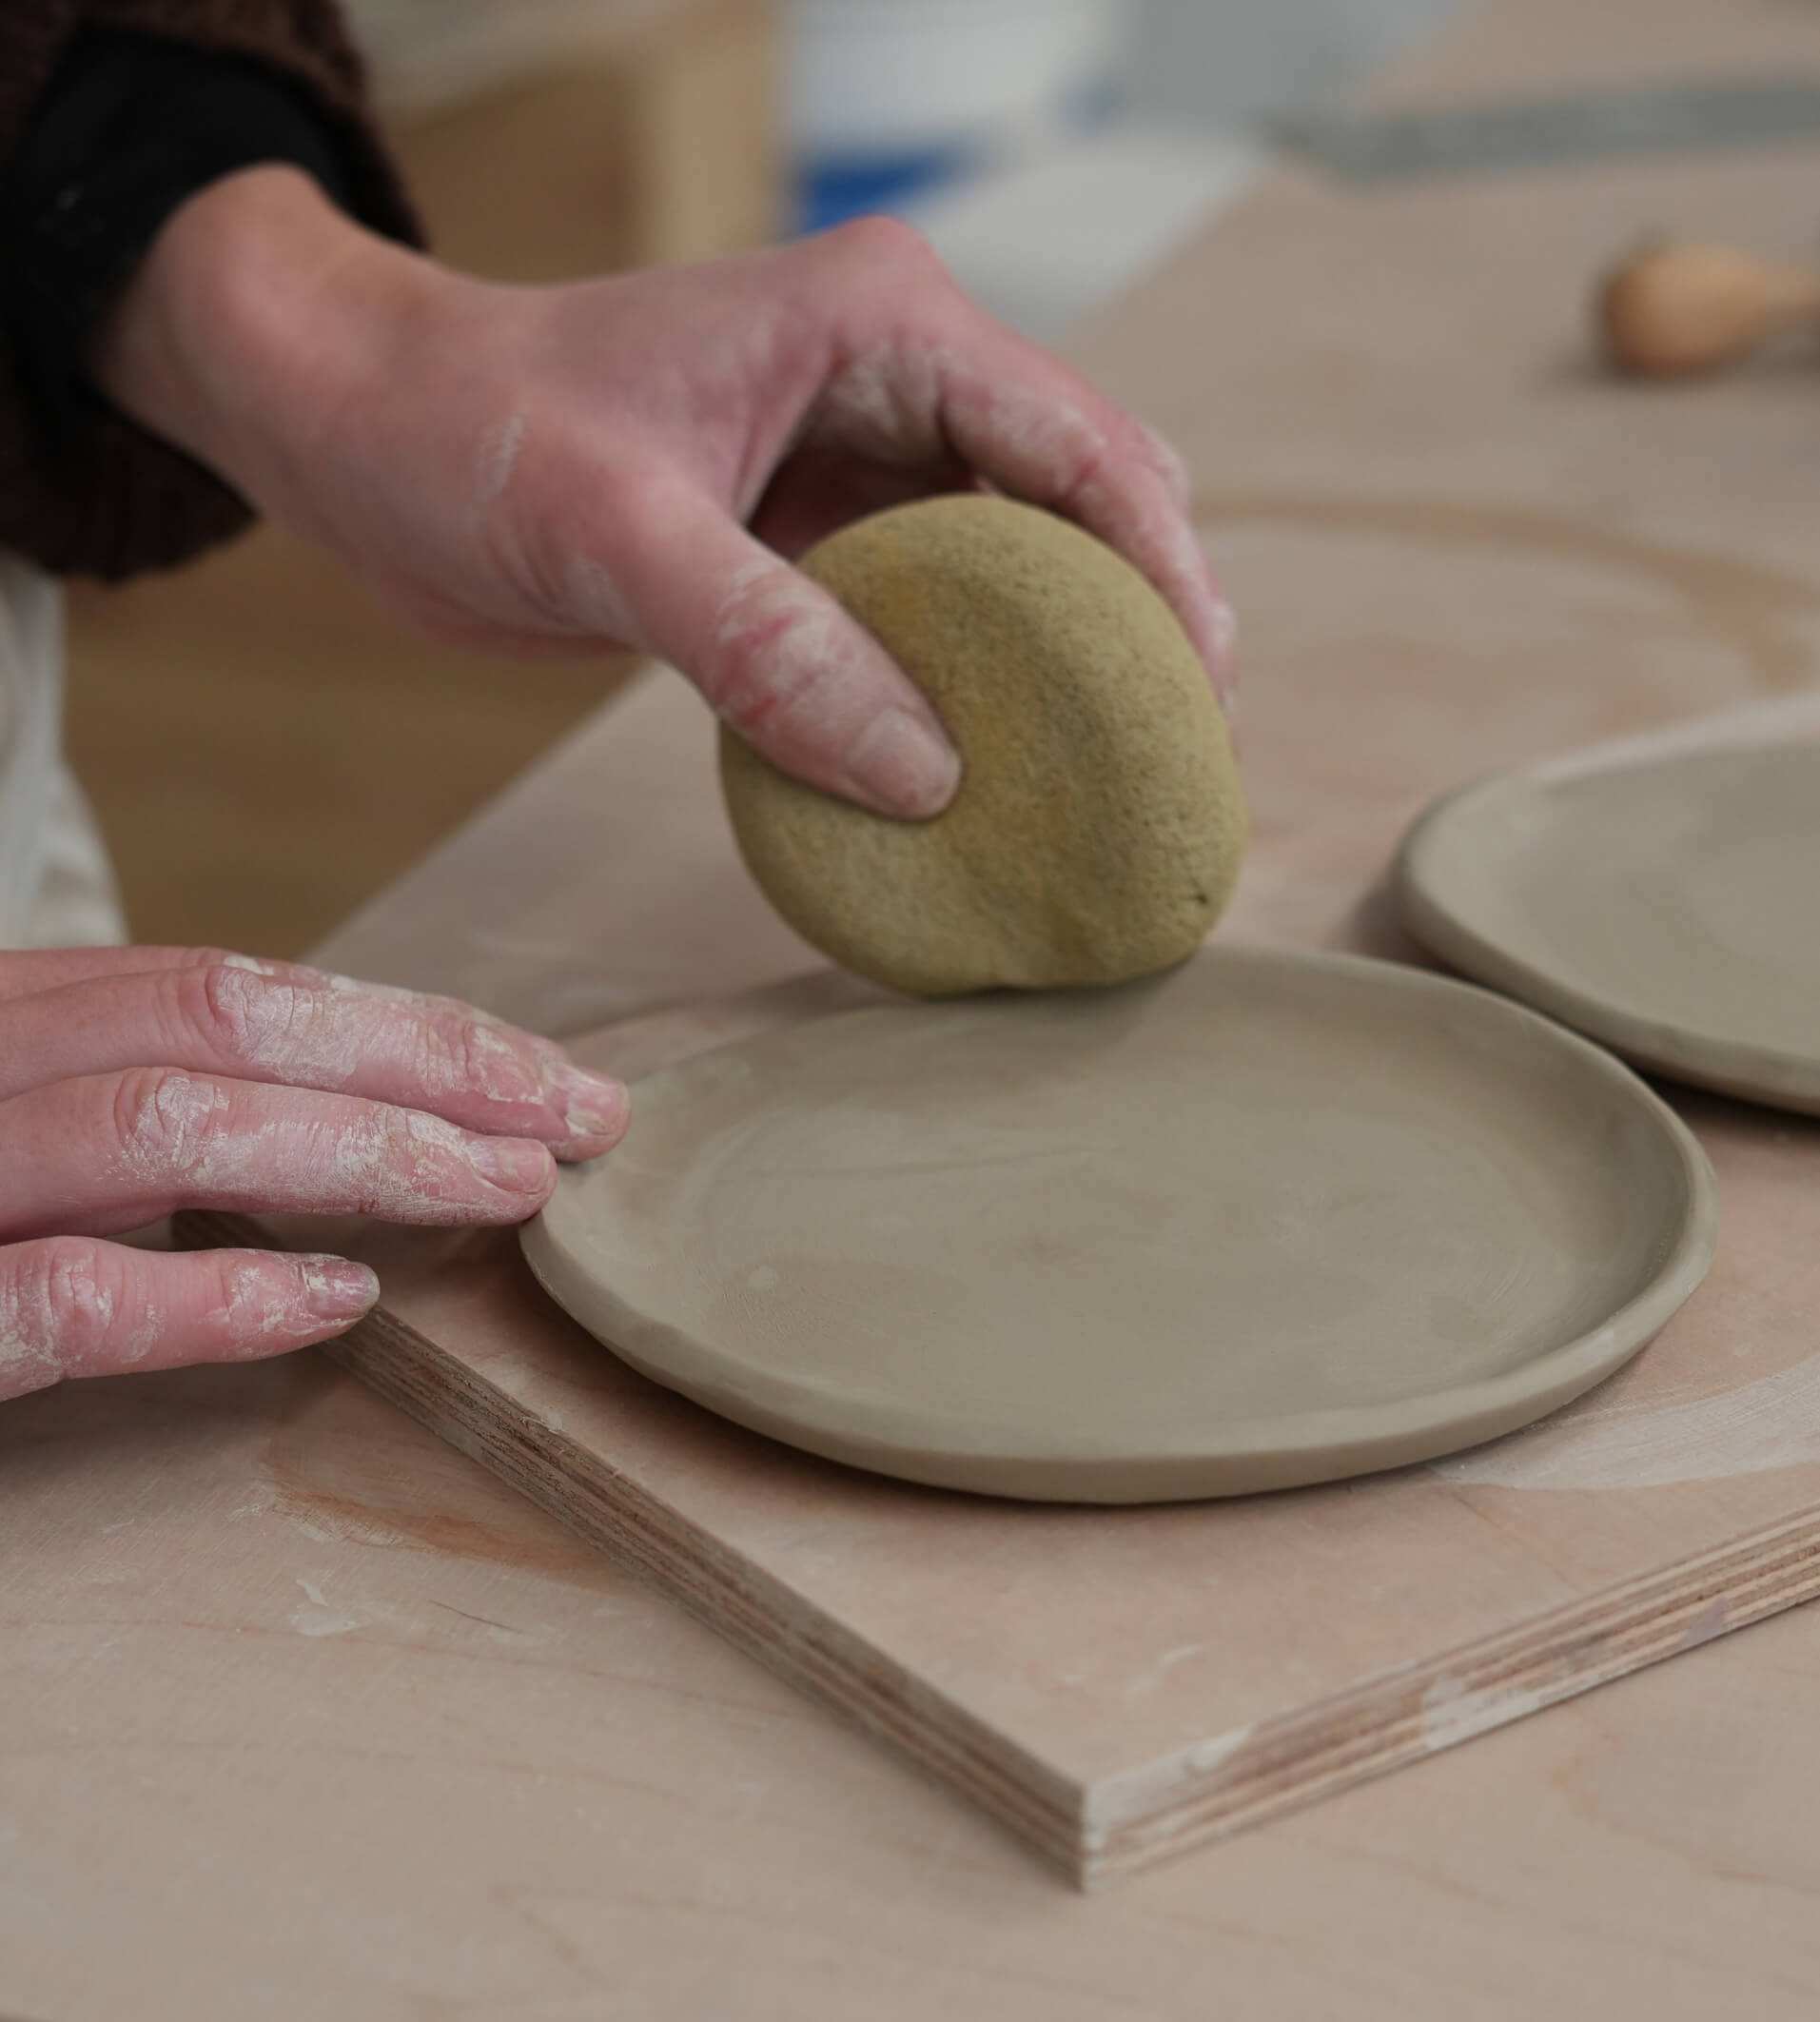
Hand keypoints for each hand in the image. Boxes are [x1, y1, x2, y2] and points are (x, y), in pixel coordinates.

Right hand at [0, 946, 625, 1400]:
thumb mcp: (17, 1133)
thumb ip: (134, 1108)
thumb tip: (338, 1111)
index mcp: (8, 1023)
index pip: (226, 994)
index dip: (403, 1028)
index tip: (539, 1072)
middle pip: (219, 1027)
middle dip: (423, 1065)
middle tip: (578, 1115)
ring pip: (159, 1127)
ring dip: (361, 1150)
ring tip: (507, 1186)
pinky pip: (61, 1295)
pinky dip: (205, 1294)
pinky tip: (336, 1299)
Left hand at [96, 167, 1235, 819]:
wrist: (362, 430)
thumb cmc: (468, 432)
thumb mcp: (617, 537)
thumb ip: (773, 650)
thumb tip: (931, 776)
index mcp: (880, 324)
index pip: (1078, 443)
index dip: (1157, 568)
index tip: (1196, 692)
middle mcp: (897, 381)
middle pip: (1082, 504)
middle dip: (1132, 623)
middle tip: (1158, 759)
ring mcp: (863, 461)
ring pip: (1019, 568)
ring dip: (1052, 666)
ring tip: (1089, 782)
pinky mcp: (818, 537)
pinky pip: (930, 619)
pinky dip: (960, 692)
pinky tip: (971, 775)